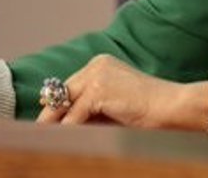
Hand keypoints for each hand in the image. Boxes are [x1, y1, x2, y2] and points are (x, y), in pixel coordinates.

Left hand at [36, 54, 207, 130]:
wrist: (172, 107)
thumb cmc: (149, 112)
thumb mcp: (113, 108)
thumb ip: (90, 111)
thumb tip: (63, 125)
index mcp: (101, 65)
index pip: (69, 87)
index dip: (55, 107)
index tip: (42, 124)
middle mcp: (96, 64)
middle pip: (62, 92)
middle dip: (49, 115)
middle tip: (35, 133)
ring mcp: (97, 74)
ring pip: (65, 104)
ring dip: (54, 124)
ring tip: (41, 140)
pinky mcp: (99, 89)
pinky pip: (75, 115)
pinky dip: (68, 130)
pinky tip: (61, 142)